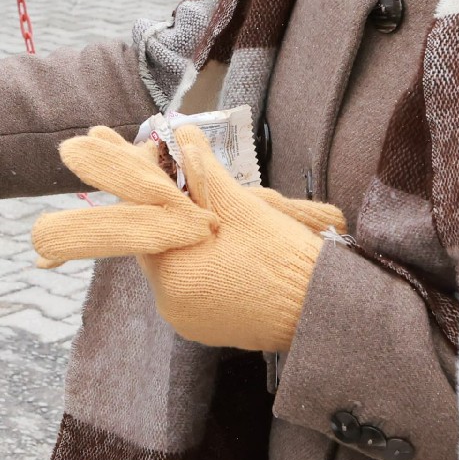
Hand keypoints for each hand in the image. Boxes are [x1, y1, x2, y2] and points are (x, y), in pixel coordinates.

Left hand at [31, 124, 342, 353]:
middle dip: (162, 205)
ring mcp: (188, 320)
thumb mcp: (242, 207)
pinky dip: (196, 257)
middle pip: (156, 240)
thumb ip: (203, 170)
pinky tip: (211, 235)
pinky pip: (190, 282)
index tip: (134, 148)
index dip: (141, 180)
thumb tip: (181, 131)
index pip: (139, 220)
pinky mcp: (207, 328)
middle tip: (161, 162)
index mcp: (172, 273)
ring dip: (181, 231)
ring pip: (173, 261)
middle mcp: (170, 303)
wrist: (324, 314)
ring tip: (192, 195)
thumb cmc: (283, 260)